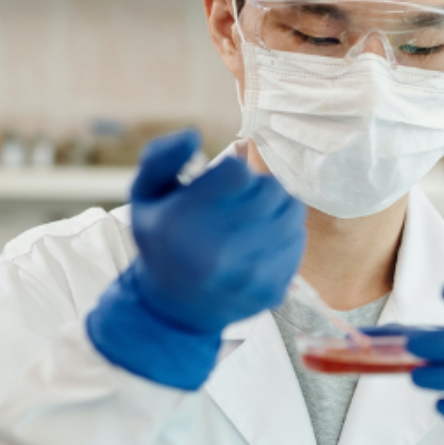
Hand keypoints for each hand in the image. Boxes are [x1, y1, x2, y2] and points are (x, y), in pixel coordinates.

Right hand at [86, 129, 305, 389]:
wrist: (173, 310)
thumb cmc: (162, 242)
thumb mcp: (145, 196)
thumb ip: (162, 157)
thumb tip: (193, 134)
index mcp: (182, 224)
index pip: (238, 171)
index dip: (233, 171)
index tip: (223, 183)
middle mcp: (217, 252)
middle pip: (270, 188)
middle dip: (257, 187)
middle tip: (240, 200)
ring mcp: (248, 275)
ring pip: (291, 211)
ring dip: (275, 207)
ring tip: (252, 218)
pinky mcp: (272, 288)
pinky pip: (298, 239)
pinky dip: (284, 234)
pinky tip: (260, 242)